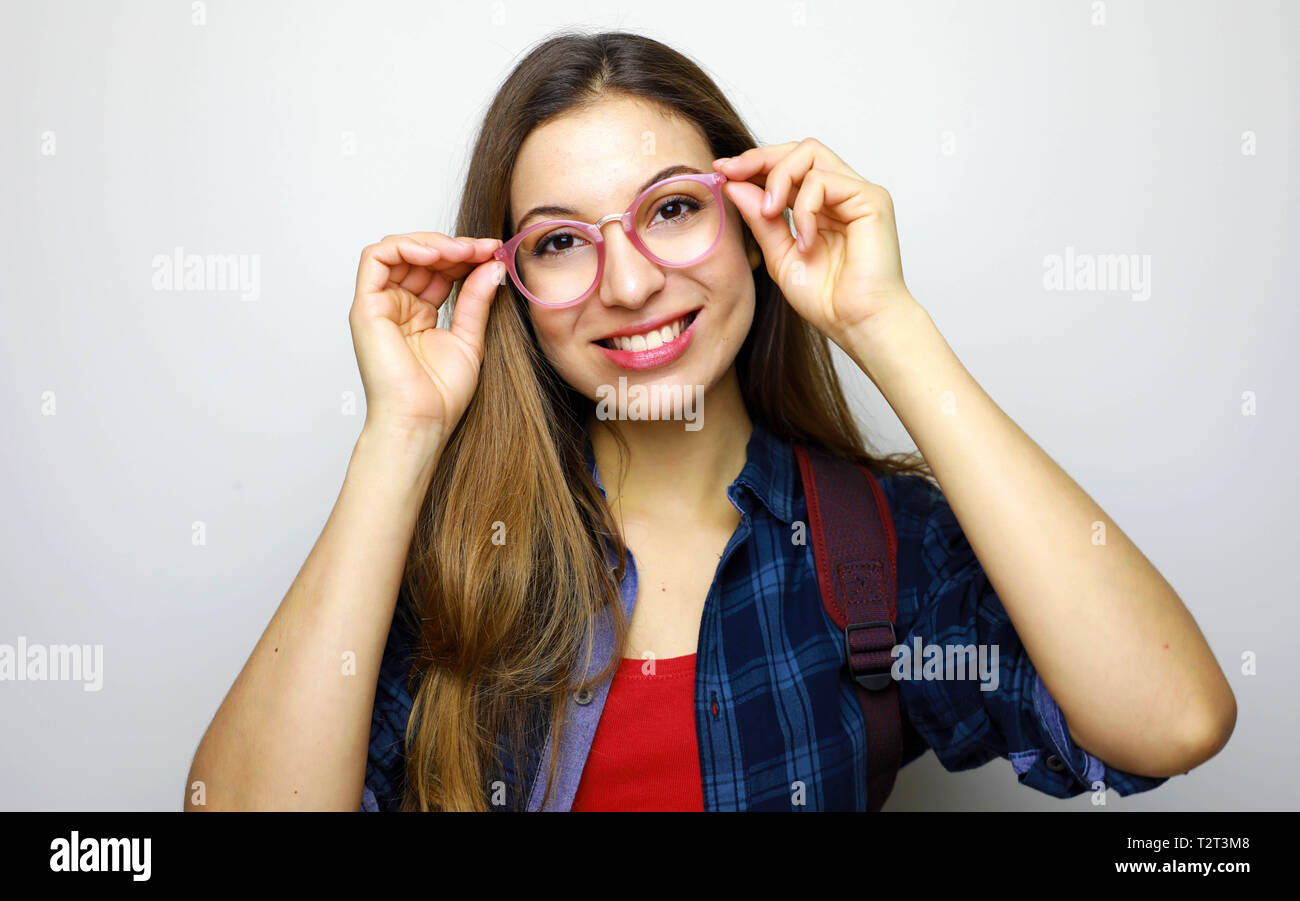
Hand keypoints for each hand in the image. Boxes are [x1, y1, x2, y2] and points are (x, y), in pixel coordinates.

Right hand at [349, 232, 504, 450]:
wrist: (422, 421)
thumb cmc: (440, 395)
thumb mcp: (470, 337)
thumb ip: (477, 299)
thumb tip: (492, 265)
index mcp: (419, 314)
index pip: (440, 270)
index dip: (465, 256)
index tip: (494, 253)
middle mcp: (397, 306)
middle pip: (420, 256)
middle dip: (454, 247)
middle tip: (484, 249)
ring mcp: (380, 304)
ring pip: (399, 250)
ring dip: (434, 243)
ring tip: (462, 252)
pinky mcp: (366, 306)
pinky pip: (376, 258)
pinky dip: (405, 247)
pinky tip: (436, 255)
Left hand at [714, 139, 918, 347]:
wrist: (858, 325)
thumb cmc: (828, 300)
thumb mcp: (779, 256)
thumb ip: (760, 220)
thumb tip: (734, 184)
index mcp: (820, 206)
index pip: (787, 166)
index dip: (753, 163)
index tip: (721, 172)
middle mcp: (841, 194)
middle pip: (799, 149)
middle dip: (759, 157)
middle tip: (731, 174)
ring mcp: (857, 193)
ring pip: (810, 153)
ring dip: (779, 180)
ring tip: (770, 215)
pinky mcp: (872, 199)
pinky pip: (824, 180)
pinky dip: (804, 208)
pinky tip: (805, 240)